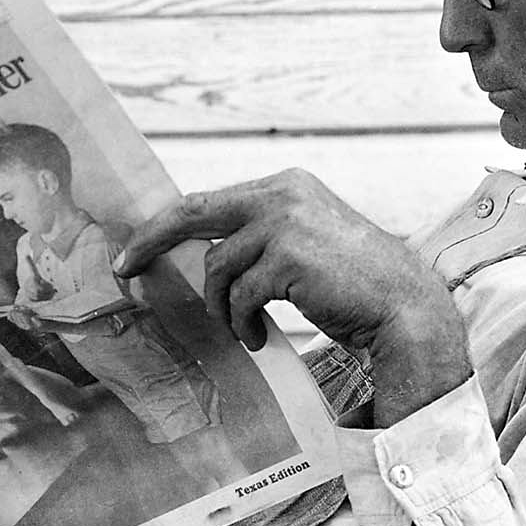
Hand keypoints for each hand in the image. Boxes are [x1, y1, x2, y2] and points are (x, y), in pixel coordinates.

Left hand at [116, 169, 473, 423]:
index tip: (133, 253)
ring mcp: (285, 222)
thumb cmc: (352, 286)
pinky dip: (242, 323)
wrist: (402, 307)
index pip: (208, 201)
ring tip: (246, 330)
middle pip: (192, 213)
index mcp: (285, 186)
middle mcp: (282, 193)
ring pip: (216, 268)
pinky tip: (259, 339)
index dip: (164, 227)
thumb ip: (258, 239)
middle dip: (150, 242)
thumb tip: (203, 255)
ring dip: (223, 309)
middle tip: (123, 271)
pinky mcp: (286, 257)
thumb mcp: (302, 246)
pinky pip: (238, 297)